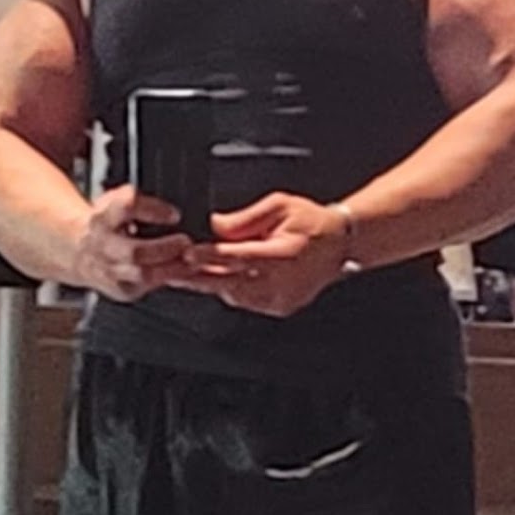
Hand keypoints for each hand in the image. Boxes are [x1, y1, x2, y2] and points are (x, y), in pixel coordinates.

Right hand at [71, 184, 193, 302]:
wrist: (78, 250)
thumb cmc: (108, 222)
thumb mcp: (117, 201)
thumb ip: (140, 202)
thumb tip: (176, 207)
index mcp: (104, 216)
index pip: (126, 208)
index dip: (152, 210)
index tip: (175, 214)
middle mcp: (104, 245)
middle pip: (134, 251)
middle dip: (165, 248)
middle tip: (187, 242)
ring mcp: (110, 270)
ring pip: (142, 274)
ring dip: (171, 267)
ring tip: (191, 260)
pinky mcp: (121, 288)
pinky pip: (147, 286)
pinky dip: (168, 278)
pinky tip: (183, 271)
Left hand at [176, 192, 348, 317]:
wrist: (339, 243)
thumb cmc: (311, 221)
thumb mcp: (279, 206)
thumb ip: (245, 219)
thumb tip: (214, 226)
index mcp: (284, 253)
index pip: (240, 257)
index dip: (212, 256)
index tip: (189, 254)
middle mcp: (284, 281)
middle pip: (232, 282)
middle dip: (200, 276)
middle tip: (176, 269)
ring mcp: (282, 298)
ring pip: (236, 295)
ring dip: (213, 283)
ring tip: (191, 272)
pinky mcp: (280, 307)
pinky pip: (247, 302)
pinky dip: (232, 290)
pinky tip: (221, 277)